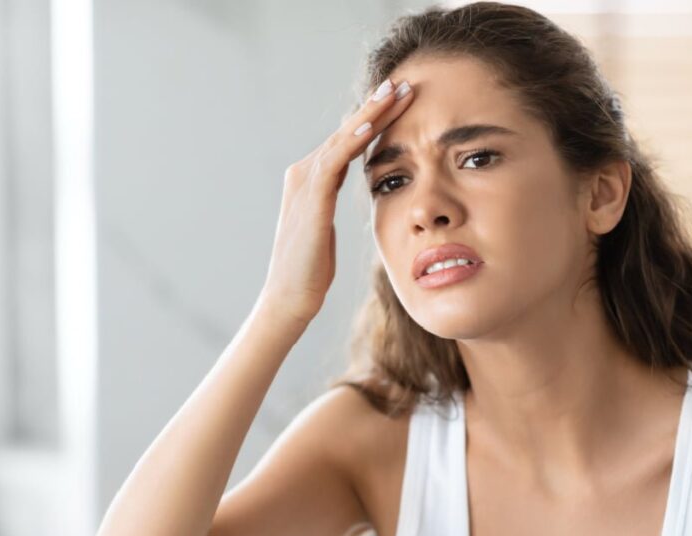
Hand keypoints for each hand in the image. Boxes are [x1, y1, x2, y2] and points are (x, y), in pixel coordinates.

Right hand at [258, 77, 413, 329]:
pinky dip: (352, 140)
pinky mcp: (310, 199)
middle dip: (375, 106)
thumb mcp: (326, 228)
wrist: (289, 297)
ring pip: (342, 139)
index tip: (401, 100)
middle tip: (403, 82)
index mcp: (310, 179)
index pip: (347, 141)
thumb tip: (348, 192)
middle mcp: (303, 173)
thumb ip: (333, 202)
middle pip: (346, 132)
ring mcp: (304, 183)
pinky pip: (334, 160)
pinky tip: (371, 125)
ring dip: (370, 114)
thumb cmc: (311, 269)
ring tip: (395, 92)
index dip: (374, 119)